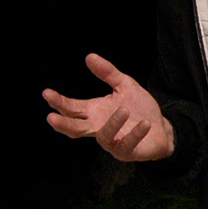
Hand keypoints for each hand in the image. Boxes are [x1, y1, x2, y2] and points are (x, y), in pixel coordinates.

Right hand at [42, 53, 174, 161]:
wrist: (161, 127)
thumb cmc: (138, 108)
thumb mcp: (124, 85)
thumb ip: (107, 73)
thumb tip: (89, 56)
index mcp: (94, 112)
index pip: (71, 108)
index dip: (58, 102)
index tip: (46, 93)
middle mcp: (99, 127)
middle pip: (75, 129)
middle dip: (62, 124)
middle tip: (50, 118)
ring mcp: (112, 142)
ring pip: (103, 137)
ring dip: (112, 124)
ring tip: (124, 110)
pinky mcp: (127, 152)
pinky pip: (127, 144)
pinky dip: (135, 134)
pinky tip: (144, 124)